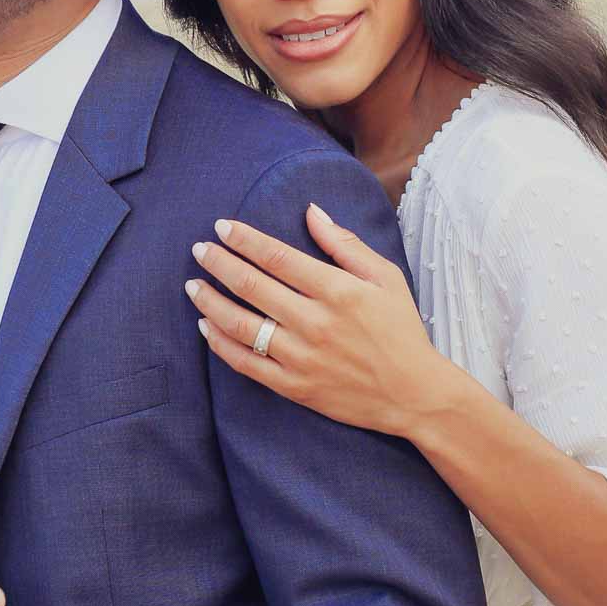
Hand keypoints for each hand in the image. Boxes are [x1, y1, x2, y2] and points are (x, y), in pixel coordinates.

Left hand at [185, 203, 455, 438]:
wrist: (414, 394)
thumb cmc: (400, 330)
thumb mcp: (385, 278)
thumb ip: (345, 244)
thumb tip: (311, 211)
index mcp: (336, 290)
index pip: (276, 256)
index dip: (244, 239)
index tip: (222, 227)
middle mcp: (314, 322)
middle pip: (251, 285)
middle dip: (218, 263)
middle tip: (199, 250)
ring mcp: (301, 356)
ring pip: (241, 325)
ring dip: (210, 302)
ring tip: (193, 286)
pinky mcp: (294, 386)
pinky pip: (246, 364)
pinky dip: (221, 344)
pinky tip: (206, 327)